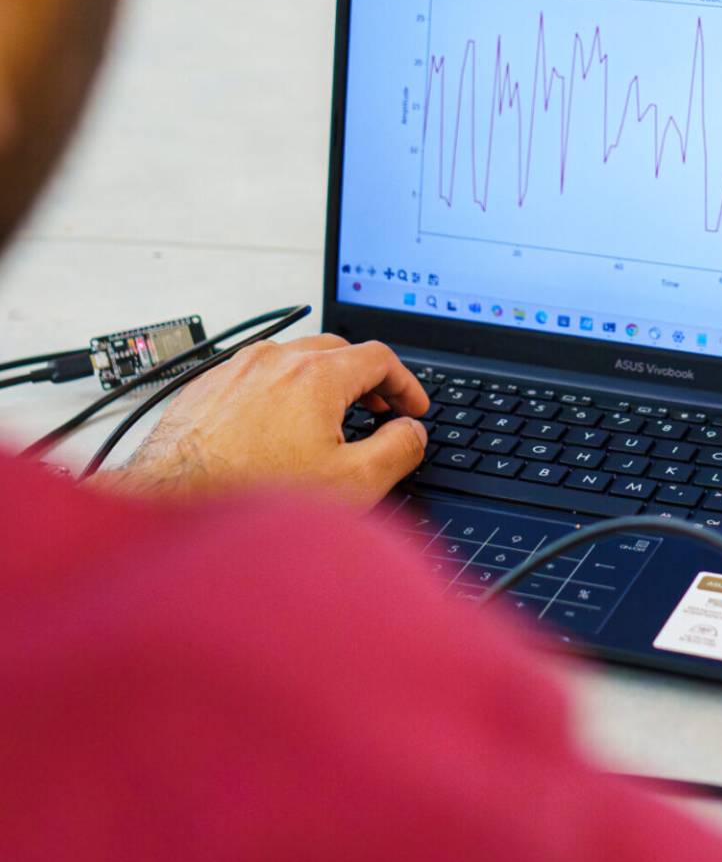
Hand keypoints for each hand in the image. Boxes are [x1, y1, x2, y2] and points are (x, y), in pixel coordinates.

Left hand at [109, 335, 428, 506]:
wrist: (171, 512)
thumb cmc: (252, 500)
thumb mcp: (353, 483)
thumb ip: (398, 449)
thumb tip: (412, 433)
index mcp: (316, 375)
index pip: (379, 357)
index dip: (406, 383)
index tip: (411, 407)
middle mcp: (274, 362)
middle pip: (338, 350)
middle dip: (366, 378)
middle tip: (377, 408)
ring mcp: (234, 371)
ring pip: (292, 359)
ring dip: (321, 380)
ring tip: (328, 417)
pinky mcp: (205, 389)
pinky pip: (253, 376)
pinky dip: (279, 392)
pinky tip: (277, 428)